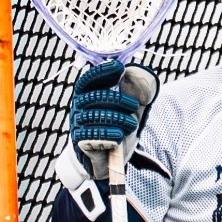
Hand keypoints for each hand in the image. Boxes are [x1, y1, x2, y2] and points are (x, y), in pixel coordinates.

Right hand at [69, 60, 158, 178]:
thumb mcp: (126, 107)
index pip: (89, 78)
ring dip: (118, 119)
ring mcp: (77, 123)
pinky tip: (119, 135)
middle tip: (134, 106)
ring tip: (132, 125)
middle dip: (118, 99)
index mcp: (87, 93)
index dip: (103, 71)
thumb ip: (133, 90)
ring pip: (95, 116)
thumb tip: (144, 73)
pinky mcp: (79, 140)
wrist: (102, 154)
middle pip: (95, 97)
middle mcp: (78, 106)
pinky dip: (108, 134)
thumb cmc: (113, 124)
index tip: (119, 67)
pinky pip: (92, 135)